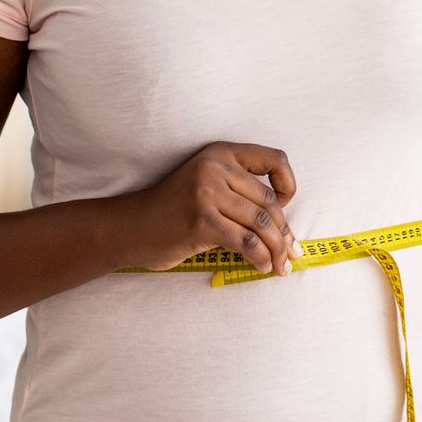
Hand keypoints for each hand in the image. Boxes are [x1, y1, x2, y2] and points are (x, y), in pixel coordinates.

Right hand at [120, 142, 303, 275]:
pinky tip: (262, 267)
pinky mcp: (202, 221)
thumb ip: (238, 192)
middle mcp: (215, 167)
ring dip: (277, 250)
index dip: (288, 183)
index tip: (286, 207)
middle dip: (285, 233)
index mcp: (220, 153)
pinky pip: (246, 242)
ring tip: (280, 267)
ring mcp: (207, 193)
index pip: (274, 159)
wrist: (130, 228)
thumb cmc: (172, 213)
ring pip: (261, 224)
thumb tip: (284, 227)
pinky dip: (260, 258)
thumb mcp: (205, 186)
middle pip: (269, 201)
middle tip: (292, 254)